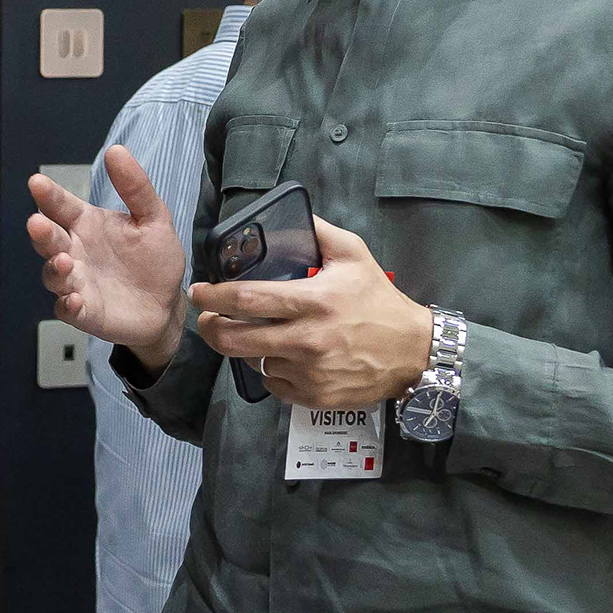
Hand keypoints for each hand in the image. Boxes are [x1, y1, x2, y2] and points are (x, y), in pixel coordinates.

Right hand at [25, 146, 189, 363]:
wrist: (167, 304)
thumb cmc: (155, 260)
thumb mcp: (153, 218)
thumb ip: (136, 187)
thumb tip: (116, 151)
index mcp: (87, 224)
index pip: (62, 206)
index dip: (49, 195)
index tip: (37, 182)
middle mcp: (76, 252)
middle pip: (49, 239)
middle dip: (41, 232)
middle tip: (37, 223)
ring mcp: (77, 282)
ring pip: (52, 274)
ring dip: (53, 268)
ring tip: (63, 261)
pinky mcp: (84, 311)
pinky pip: (67, 308)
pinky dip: (67, 304)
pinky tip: (74, 299)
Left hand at [190, 217, 431, 409]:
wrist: (413, 351)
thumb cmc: (380, 301)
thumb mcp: (355, 255)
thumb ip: (320, 232)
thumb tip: (292, 215)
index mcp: (314, 301)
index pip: (247, 299)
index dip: (214, 295)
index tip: (199, 291)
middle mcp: (307, 340)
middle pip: (236, 340)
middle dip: (212, 328)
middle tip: (208, 319)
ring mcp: (309, 372)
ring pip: (255, 363)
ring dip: (248, 349)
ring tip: (257, 335)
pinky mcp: (314, 397)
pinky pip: (275, 385)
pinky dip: (272, 372)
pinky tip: (283, 358)